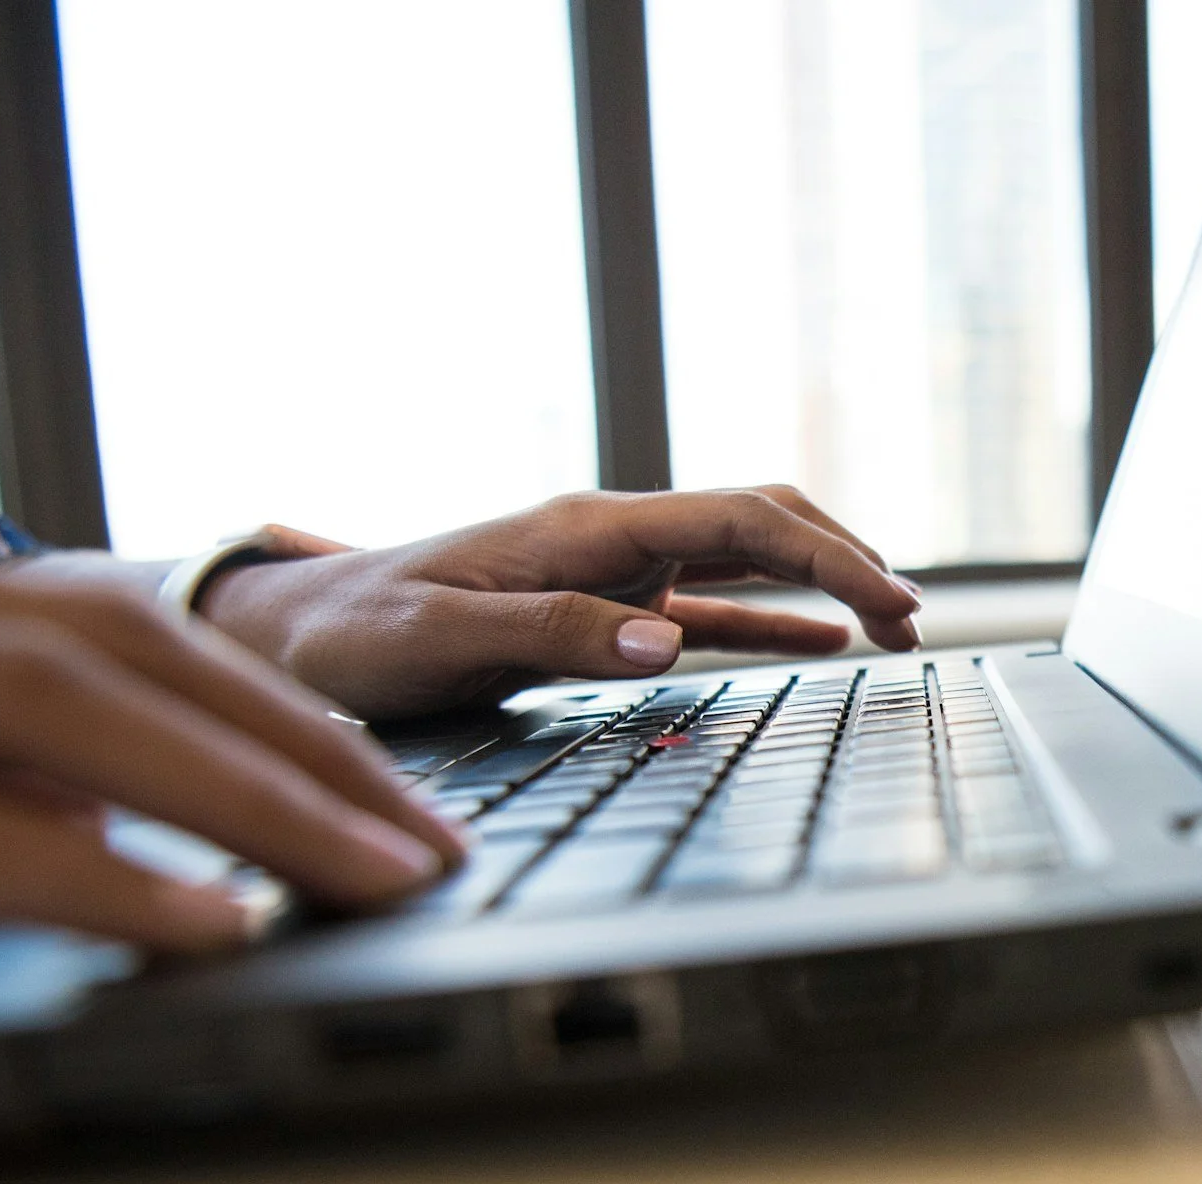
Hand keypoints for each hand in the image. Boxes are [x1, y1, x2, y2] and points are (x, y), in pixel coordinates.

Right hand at [0, 564, 466, 951]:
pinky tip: (215, 926)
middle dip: (294, 751)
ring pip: (51, 704)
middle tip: (432, 851)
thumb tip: (98, 824)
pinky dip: (90, 874)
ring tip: (374, 880)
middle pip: (120, 652)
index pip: (133, 642)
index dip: (280, 720)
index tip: (404, 808)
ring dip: (232, 794)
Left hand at [199, 486, 923, 720]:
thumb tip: (665, 644)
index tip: (892, 601)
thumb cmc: (354, 634)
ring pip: (747, 556)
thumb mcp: (440, 638)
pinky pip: (709, 605)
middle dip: (847, 557)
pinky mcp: (599, 610)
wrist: (290, 632)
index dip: (828, 556)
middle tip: (911, 618)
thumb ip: (552, 634)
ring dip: (822, 583)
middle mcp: (609, 536)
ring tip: (891, 625)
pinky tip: (821, 645)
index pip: (739, 519)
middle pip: (761, 520)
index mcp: (585, 527)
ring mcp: (610, 571)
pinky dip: (773, 619)